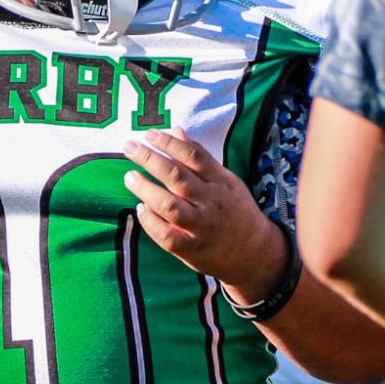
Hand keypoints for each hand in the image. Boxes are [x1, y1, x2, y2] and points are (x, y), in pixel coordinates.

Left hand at [123, 132, 287, 297]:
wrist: (255, 253)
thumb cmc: (235, 210)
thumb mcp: (225, 180)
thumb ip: (200, 157)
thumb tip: (175, 130)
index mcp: (220, 182)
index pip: (193, 155)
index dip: (169, 143)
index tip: (149, 134)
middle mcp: (210, 202)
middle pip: (177, 177)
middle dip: (150, 159)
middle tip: (129, 147)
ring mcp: (201, 226)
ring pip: (169, 206)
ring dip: (146, 190)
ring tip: (130, 177)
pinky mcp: (192, 249)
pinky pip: (167, 236)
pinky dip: (151, 222)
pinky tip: (141, 209)